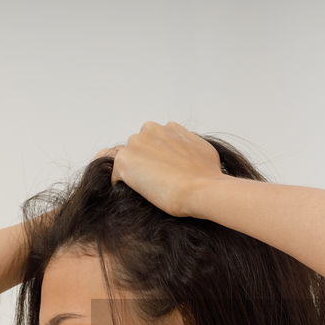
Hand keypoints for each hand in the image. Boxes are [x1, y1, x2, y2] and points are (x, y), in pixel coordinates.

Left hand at [107, 121, 223, 216]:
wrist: (202, 189)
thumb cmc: (208, 174)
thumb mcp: (201, 148)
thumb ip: (187, 143)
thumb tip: (183, 149)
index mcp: (167, 127)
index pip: (152, 142)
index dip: (157, 159)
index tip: (164, 174)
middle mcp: (149, 129)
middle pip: (137, 149)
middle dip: (144, 164)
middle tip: (156, 184)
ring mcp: (135, 144)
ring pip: (127, 161)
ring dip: (134, 174)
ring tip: (149, 191)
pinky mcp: (124, 161)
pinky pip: (116, 176)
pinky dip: (123, 187)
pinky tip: (138, 197)